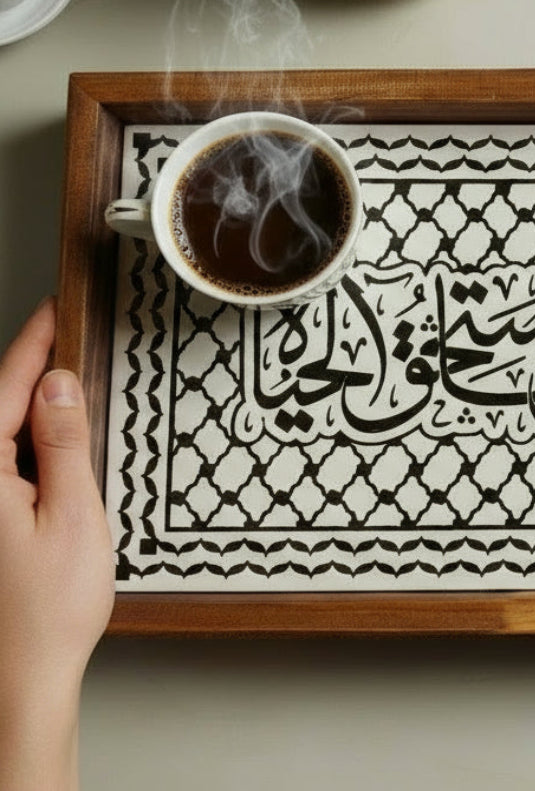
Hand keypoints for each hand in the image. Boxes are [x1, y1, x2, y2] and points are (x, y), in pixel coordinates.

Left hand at [0, 298, 113, 790]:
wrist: (21, 678)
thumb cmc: (47, 612)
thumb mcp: (74, 514)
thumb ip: (65, 442)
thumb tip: (59, 385)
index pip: (4, 388)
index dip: (34, 344)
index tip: (54, 310)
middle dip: (31, 370)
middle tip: (67, 338)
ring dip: (29, 409)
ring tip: (69, 388)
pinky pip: (1, 465)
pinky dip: (27, 445)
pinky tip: (54, 445)